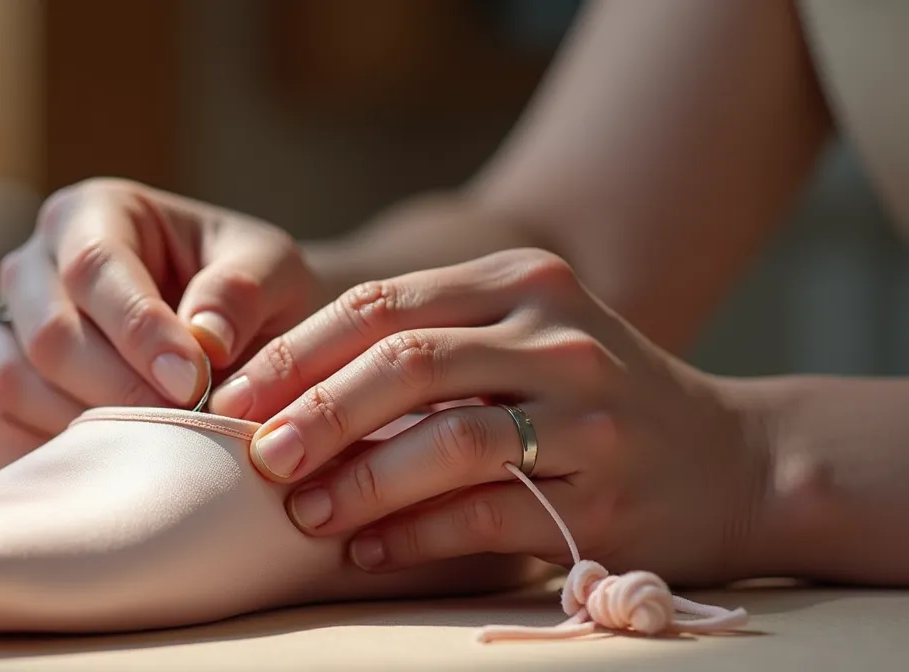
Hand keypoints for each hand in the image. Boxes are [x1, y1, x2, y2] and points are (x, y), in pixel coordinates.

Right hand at [0, 178, 318, 436]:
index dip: (139, 331)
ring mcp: (9, 320)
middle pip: (50, 332)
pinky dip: (66, 441)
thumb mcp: (271, 269)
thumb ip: (242, 291)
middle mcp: (37, 260)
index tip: (193, 384)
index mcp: (96, 211)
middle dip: (120, 388)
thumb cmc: (248, 286)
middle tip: (187, 423)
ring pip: (20, 379)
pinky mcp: (6, 374)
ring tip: (164, 439)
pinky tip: (127, 449)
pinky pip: (13, 414)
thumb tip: (204, 339)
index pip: (94, 267)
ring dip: (93, 422)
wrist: (237, 326)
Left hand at [209, 248, 768, 586]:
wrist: (734, 459)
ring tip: (301, 512)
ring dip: (360, 481)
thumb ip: (427, 345)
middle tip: (253, 454)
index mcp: (518, 282)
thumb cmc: (592, 398)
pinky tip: (367, 551)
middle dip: (314, 412)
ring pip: (446, 440)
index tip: (232, 395)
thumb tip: (282, 395)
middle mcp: (556, 333)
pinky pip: (488, 515)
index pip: (381, 304)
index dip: (296, 351)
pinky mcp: (607, 492)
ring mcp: (588, 412)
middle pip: (405, 363)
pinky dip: (416, 535)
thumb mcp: (521, 338)